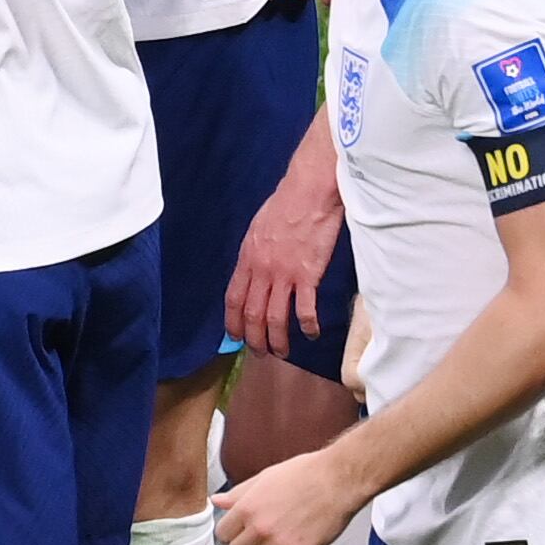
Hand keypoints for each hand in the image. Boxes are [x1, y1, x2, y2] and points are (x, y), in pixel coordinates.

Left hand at [214, 447, 358, 544]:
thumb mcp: (265, 477)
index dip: (232, 533)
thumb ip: (239, 493)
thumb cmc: (305, 473)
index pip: (222, 534)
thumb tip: (217, 500)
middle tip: (261, 539)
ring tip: (282, 542)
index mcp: (247, 507)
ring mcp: (280, 544)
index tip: (241, 531)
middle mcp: (260, 528)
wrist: (339, 479)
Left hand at [225, 169, 343, 357]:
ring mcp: (285, 274)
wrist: (309, 192)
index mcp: (247, 258)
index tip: (235, 336)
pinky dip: (307, 325)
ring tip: (282, 352)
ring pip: (275, 318)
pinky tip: (311, 333)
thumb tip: (253, 272)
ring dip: (278, 340)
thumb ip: (254, 254)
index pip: (233, 299)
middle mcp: (262, 270)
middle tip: (260, 352)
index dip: (233, 322)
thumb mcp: (258, 229)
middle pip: (252, 314)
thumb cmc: (286, 205)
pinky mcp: (308, 275)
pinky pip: (305, 309)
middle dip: (254, 338)